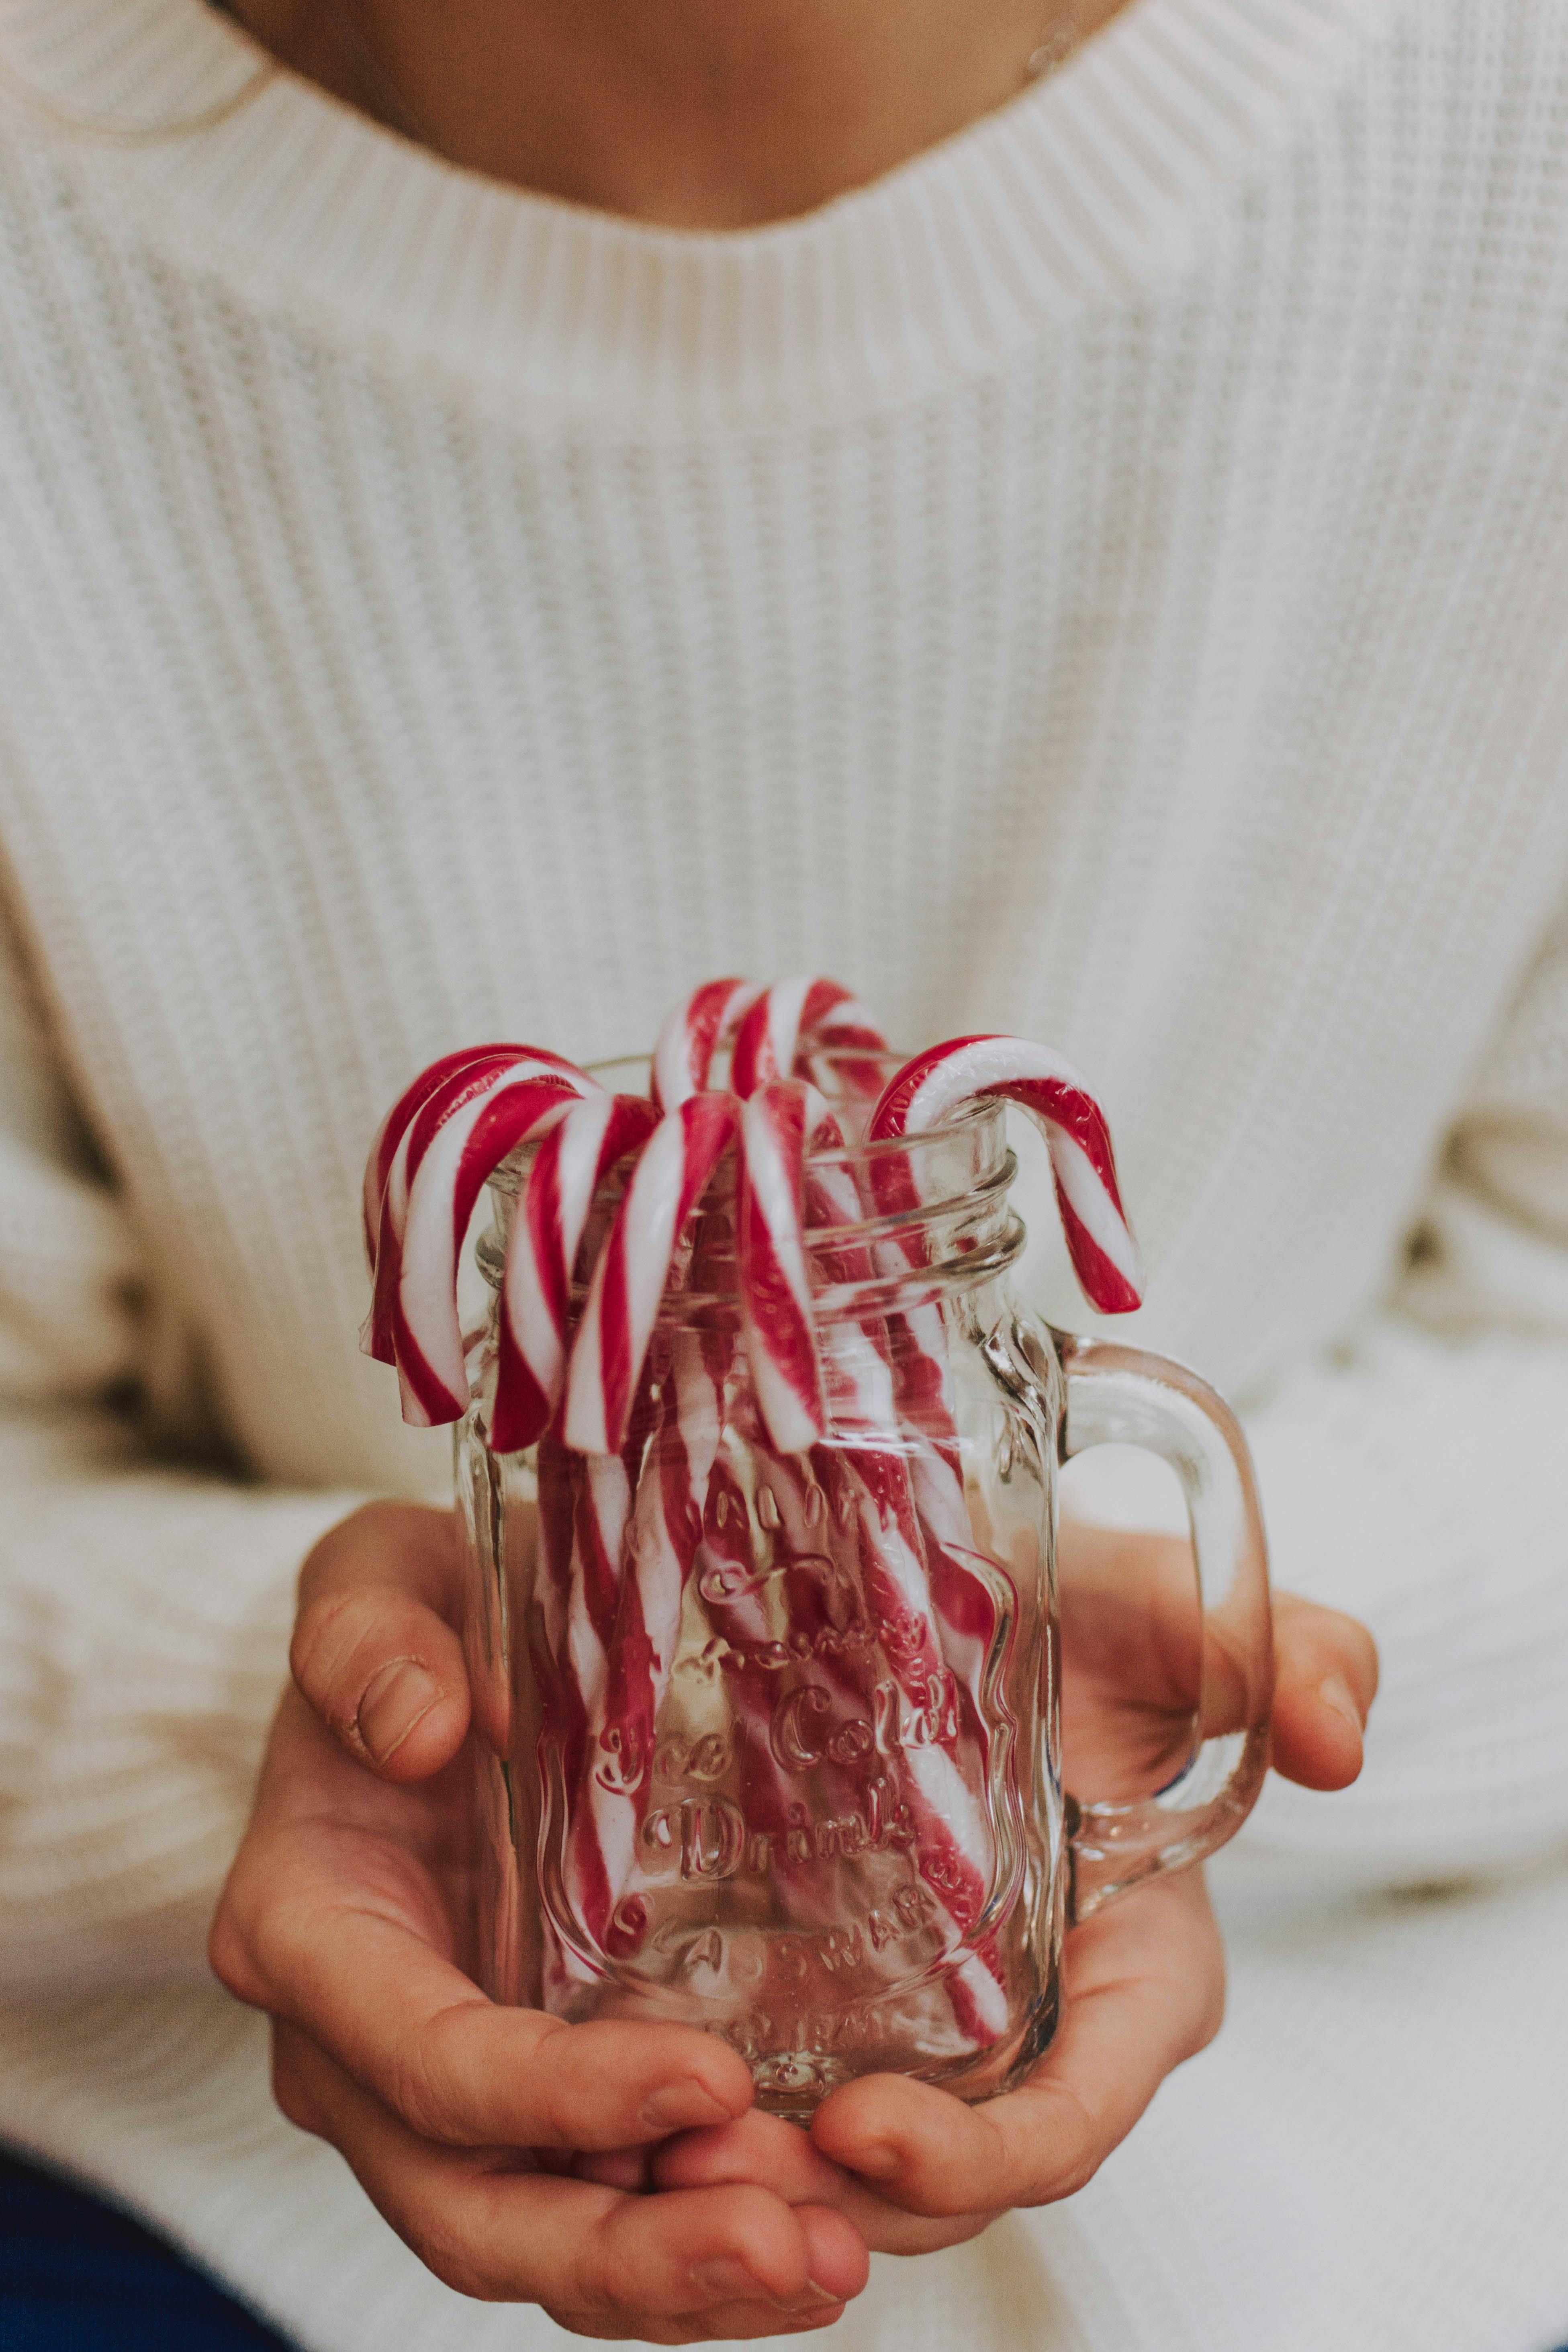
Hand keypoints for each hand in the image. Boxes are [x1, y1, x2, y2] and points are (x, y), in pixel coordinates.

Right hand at [209, 1503, 868, 2341]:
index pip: (427, 2060)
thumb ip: (366, 1636)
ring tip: (831, 2263)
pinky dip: (700, 2231)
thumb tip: (421, 1722)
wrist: (433, 1665)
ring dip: (686, 2278)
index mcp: (309, 1933)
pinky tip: (815, 2232)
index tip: (709, 2076)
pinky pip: (602, 2200)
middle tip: (796, 2250)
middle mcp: (359, 2050)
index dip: (558, 2095)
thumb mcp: (376, 1580)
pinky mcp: (531, 2097)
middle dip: (636, 2255)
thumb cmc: (408, 1620)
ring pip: (546, 2241)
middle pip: (477, 2211)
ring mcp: (445, 2091)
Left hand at [647, 1523, 1378, 2251]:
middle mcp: (1033, 2035)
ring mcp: (928, 2028)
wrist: (986, 1583)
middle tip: (700, 2159)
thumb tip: (1335, 1735)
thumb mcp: (1185, 1619)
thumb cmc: (1101, 1615)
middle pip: (940, 2176)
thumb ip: (1289, 1654)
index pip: (1070, 2122)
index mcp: (1134, 1987)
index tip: (862, 2127)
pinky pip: (776, 2093)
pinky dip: (705, 2114)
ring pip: (842, 2165)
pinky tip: (619, 2095)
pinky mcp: (835, 1994)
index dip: (977, 2154)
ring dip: (747, 2180)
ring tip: (639, 2145)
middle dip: (828, 2199)